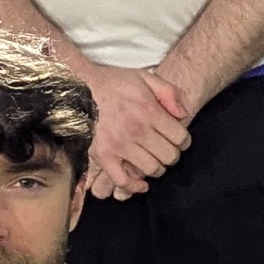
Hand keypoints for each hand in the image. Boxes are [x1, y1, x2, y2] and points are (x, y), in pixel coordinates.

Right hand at [74, 61, 190, 199]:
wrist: (78, 86)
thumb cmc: (112, 82)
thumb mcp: (145, 77)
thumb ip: (170, 92)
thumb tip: (185, 114)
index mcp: (149, 111)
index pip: (180, 138)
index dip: (184, 141)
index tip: (179, 140)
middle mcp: (137, 130)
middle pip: (169, 156)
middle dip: (171, 154)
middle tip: (166, 150)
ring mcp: (119, 145)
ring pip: (151, 169)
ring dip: (156, 167)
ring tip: (153, 160)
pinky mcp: (103, 155)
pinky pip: (123, 180)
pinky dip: (135, 186)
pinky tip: (141, 182)